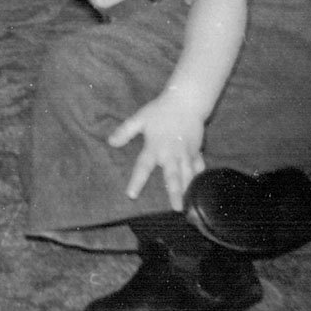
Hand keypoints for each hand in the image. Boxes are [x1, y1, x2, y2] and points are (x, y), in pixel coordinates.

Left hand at [108, 91, 205, 210]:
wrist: (186, 102)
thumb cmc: (160, 110)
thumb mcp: (139, 118)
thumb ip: (125, 131)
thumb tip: (110, 142)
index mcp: (155, 147)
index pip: (143, 167)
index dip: (137, 181)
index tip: (131, 195)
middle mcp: (171, 154)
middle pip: (173, 176)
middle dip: (175, 193)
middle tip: (177, 208)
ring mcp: (186, 153)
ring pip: (188, 175)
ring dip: (188, 189)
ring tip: (190, 204)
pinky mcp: (196, 151)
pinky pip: (199, 167)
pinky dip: (199, 177)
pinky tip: (200, 188)